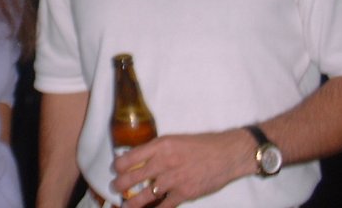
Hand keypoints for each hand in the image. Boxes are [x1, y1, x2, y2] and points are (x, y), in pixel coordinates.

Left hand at [111, 129, 254, 207]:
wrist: (227, 154)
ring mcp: (174, 179)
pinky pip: (165, 205)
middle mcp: (164, 162)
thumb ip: (158, 150)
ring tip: (126, 205)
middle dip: (121, 184)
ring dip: (134, 201)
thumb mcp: (175, 140)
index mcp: (160, 145)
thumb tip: (141, 159)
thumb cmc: (202, 145)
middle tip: (115, 187)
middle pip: (135, 176)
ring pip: (146, 194)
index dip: (119, 165)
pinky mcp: (185, 193)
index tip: (115, 168)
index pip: (131, 156)